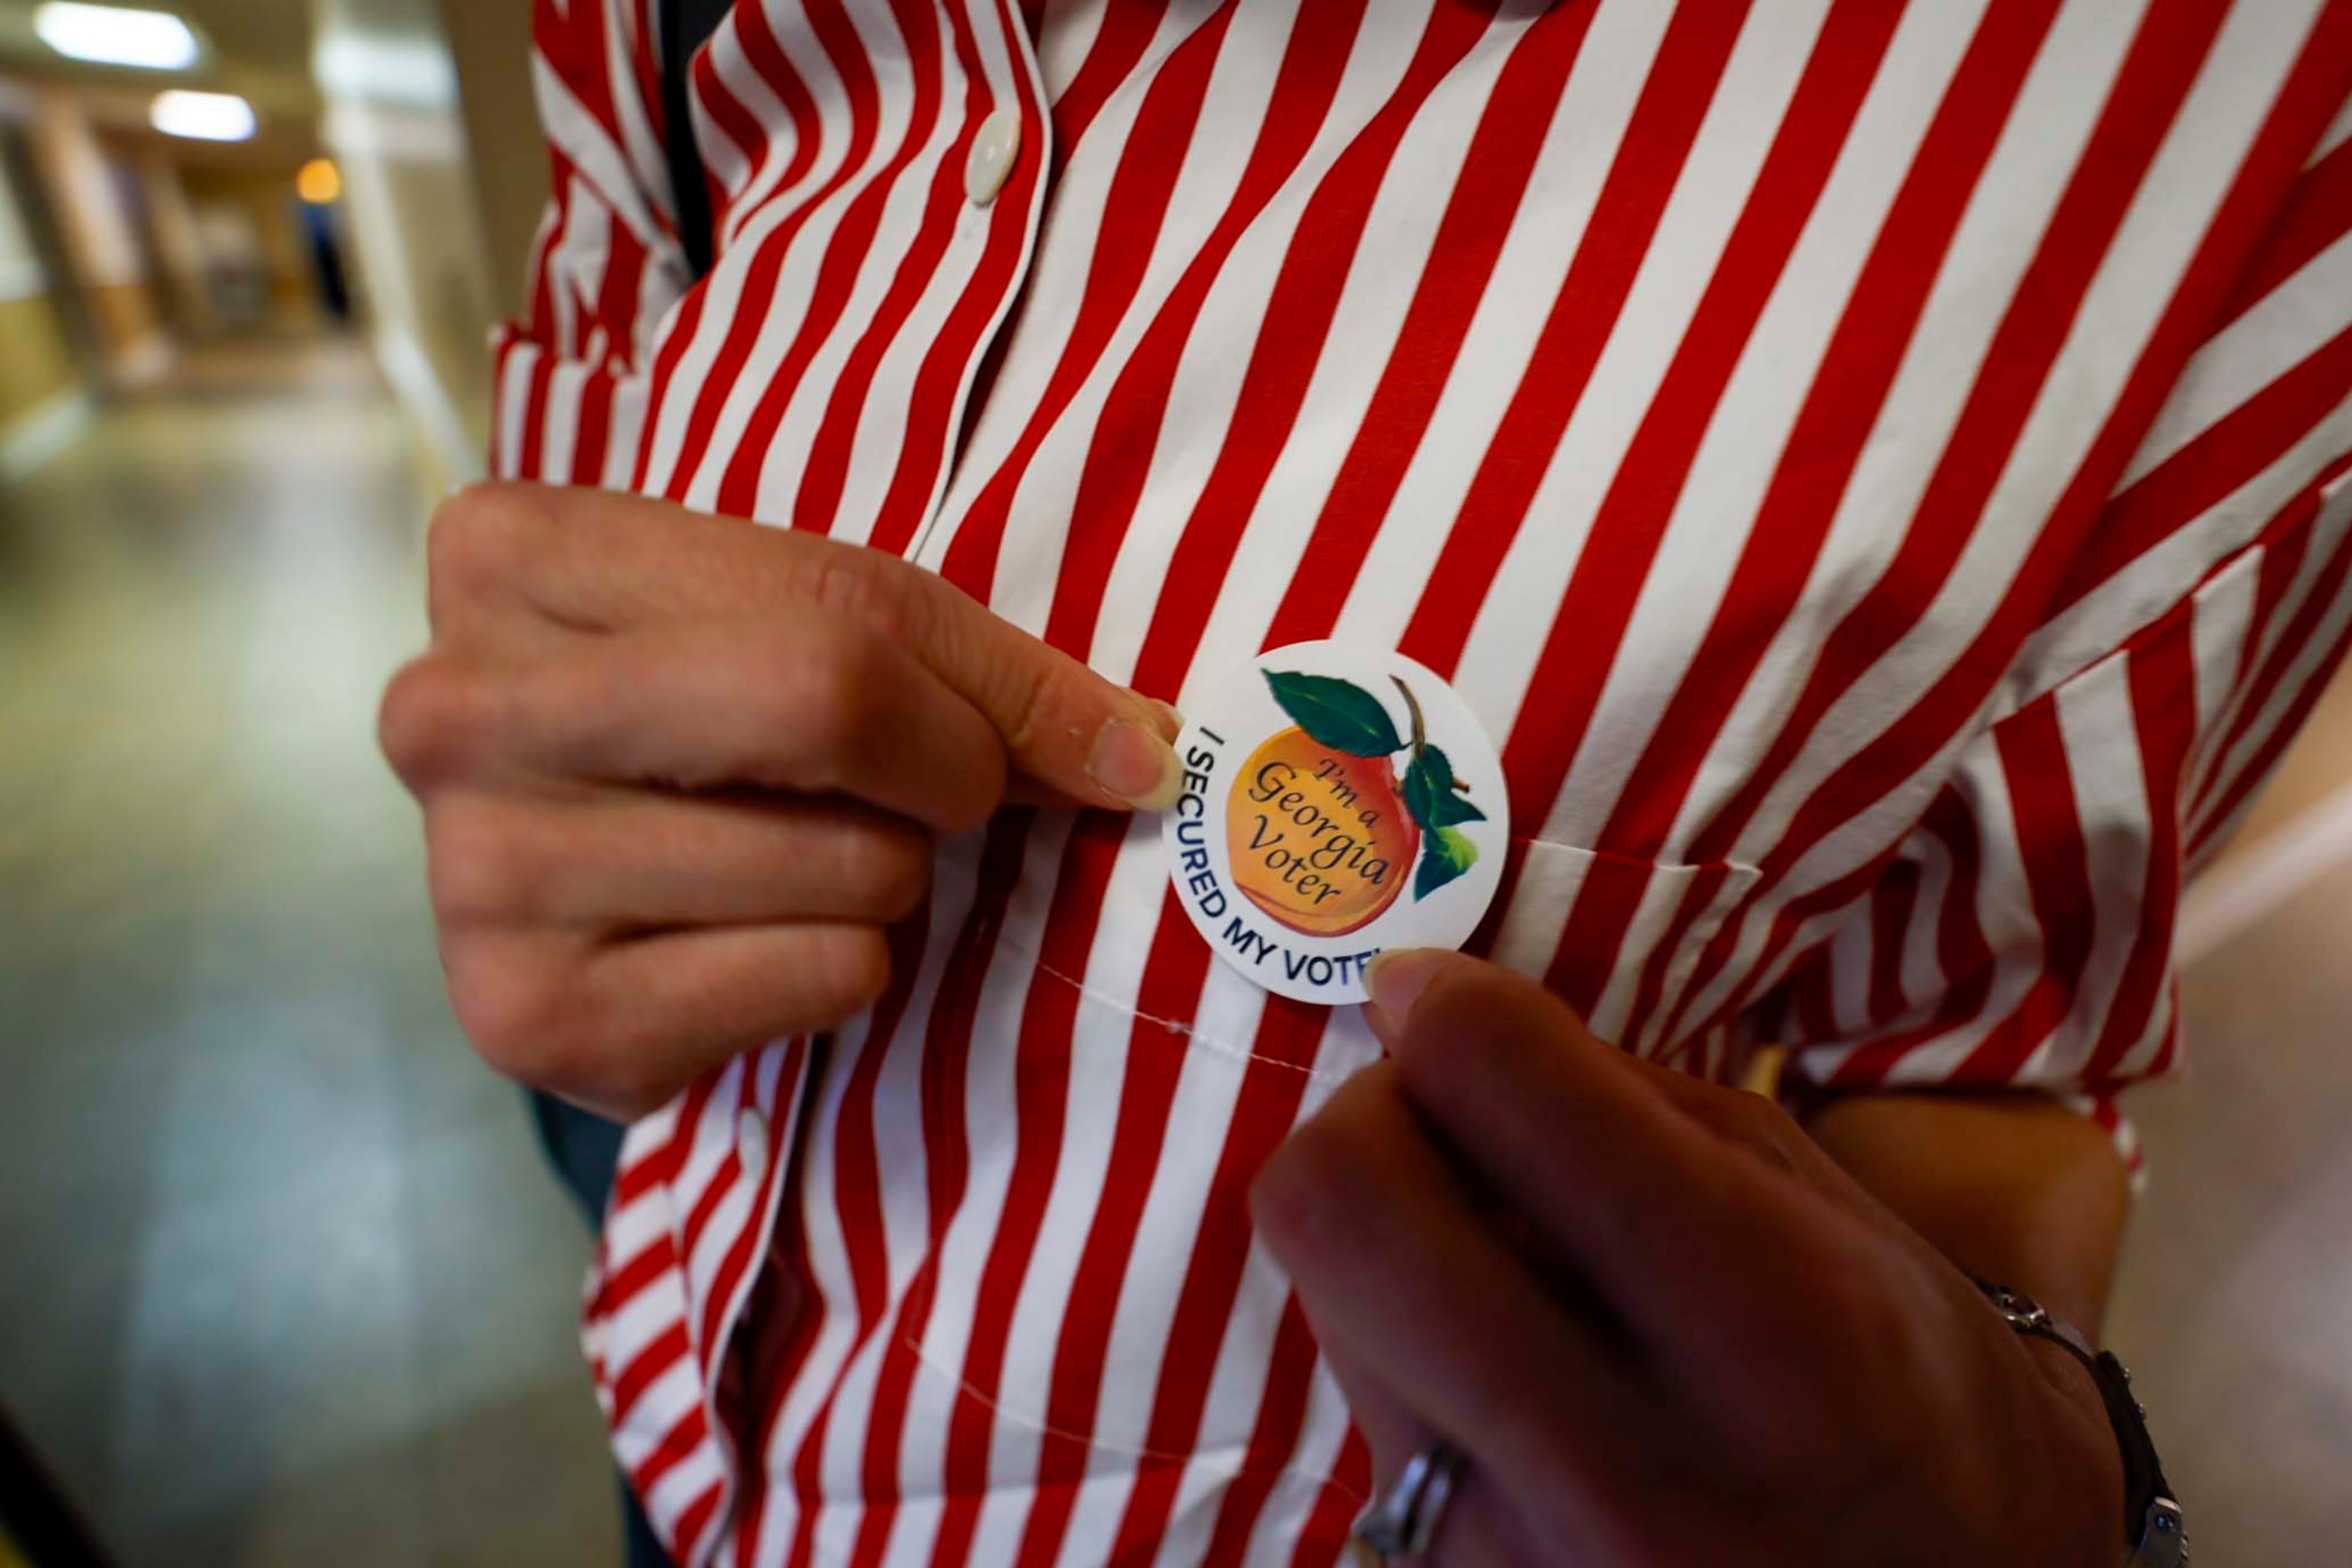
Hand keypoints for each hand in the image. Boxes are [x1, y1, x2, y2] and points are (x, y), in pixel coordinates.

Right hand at [380, 482, 1180, 1118]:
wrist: (572, 869)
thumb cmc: (702, 714)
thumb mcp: (817, 629)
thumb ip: (978, 670)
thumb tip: (1143, 755)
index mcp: (510, 553)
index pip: (835, 614)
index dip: (975, 693)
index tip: (1049, 741)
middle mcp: (452, 708)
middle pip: (820, 712)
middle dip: (947, 775)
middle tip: (939, 803)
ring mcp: (475, 872)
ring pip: (841, 870)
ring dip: (885, 885)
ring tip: (803, 867)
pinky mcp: (524, 1018)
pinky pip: (812, 982)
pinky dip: (840, 975)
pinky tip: (753, 947)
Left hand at [1251, 950, 2123, 1566]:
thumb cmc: (1899, 1385)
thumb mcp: (1821, 1210)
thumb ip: (1626, 1103)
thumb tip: (1431, 1021)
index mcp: (1773, 1325)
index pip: (1498, 1085)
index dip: (1439, 1004)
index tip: (1430, 996)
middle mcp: (1633, 1467)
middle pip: (1338, 1204)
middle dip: (1366, 1121)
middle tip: (1434, 1119)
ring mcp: (1523, 1556)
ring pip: (1328, 1306)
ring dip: (1391, 1247)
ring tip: (1503, 1267)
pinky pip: (1366, 1410)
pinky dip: (1409, 1352)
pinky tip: (1507, 1371)